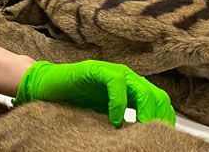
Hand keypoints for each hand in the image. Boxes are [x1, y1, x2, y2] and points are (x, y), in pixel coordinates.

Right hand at [14, 60, 174, 127]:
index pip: (158, 101)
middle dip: (158, 116)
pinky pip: (115, 82)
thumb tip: (141, 140)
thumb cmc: (72, 102)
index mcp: (130, 89)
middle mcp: (125, 78)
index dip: (164, 119)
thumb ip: (123, 122)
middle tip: (152, 136)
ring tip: (139, 128)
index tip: (162, 138)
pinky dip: (119, 101)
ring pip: (141, 87)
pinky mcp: (95, 69)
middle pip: (155, 95)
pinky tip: (115, 119)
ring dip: (144, 109)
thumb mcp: (104, 116)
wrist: (44, 87)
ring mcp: (111, 71)